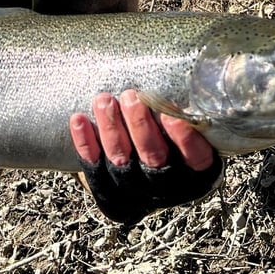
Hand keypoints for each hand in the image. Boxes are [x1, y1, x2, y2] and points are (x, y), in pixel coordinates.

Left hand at [69, 89, 222, 224]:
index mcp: (194, 173)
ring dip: (111, 128)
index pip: (195, 159)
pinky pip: (93, 167)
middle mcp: (165, 185)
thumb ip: (188, 115)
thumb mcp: (188, 132)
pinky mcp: (107, 187)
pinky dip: (86, 143)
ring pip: (121, 160)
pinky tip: (79, 119)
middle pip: (153, 157)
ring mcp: (134, 189)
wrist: (143, 175)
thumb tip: (183, 83)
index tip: (172, 116)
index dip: (184, 140)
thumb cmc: (171, 140)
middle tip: (131, 96)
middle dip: (140, 125)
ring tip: (104, 100)